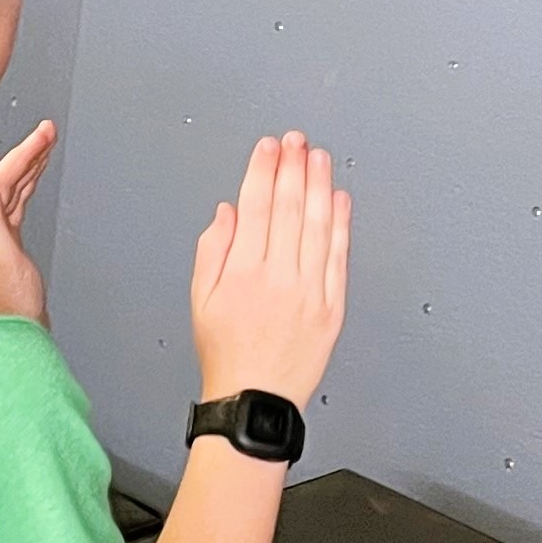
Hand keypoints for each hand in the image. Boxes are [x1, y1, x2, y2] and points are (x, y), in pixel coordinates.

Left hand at [0, 119, 56, 323]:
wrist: (18, 342)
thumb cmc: (8, 313)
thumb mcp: (2, 262)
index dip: (22, 154)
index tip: (41, 134)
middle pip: (3, 179)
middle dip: (28, 152)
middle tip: (48, 131)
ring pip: (11, 187)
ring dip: (31, 164)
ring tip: (47, 142)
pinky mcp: (3, 242)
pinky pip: (17, 202)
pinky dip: (30, 183)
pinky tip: (37, 173)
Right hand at [189, 133, 348, 404]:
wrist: (256, 402)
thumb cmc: (226, 353)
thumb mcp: (201, 299)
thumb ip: (213, 249)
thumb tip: (229, 210)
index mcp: (244, 274)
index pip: (257, 206)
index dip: (263, 170)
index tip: (269, 146)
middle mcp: (279, 279)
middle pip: (289, 209)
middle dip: (292, 167)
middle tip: (296, 140)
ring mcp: (310, 294)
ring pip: (317, 227)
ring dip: (319, 186)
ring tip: (319, 158)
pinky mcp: (333, 310)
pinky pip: (339, 258)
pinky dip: (340, 226)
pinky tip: (340, 200)